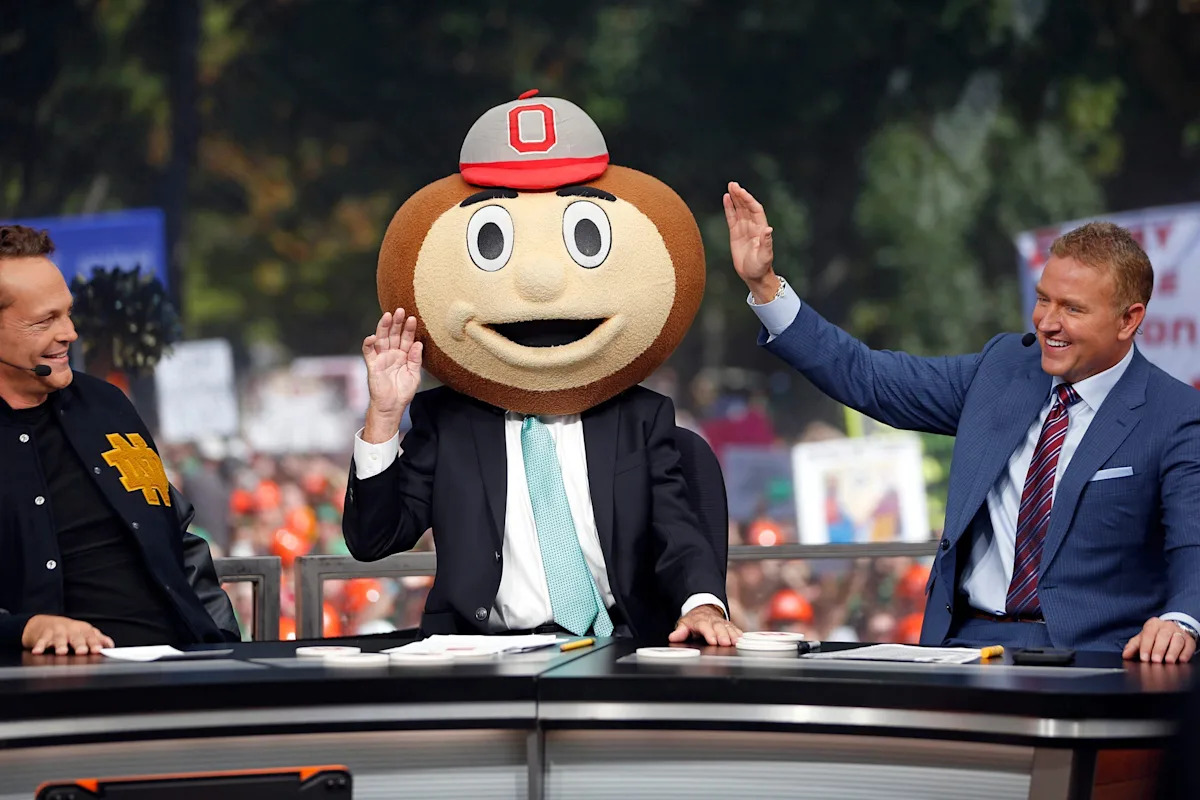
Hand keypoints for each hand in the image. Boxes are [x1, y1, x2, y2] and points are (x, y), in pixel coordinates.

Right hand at [22, 615, 113, 654]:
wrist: (44, 623)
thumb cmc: (69, 630)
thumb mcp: (84, 632)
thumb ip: (98, 638)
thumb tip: (110, 645)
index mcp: (83, 629)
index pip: (91, 636)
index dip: (95, 643)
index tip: (98, 650)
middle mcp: (71, 629)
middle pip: (76, 637)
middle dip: (79, 644)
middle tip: (82, 651)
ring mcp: (57, 631)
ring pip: (59, 638)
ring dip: (60, 645)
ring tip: (62, 652)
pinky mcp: (43, 635)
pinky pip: (41, 641)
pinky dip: (39, 646)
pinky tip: (38, 652)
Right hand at [362, 308, 422, 441]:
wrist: (392, 406)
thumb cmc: (403, 391)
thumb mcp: (414, 374)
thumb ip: (416, 359)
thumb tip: (419, 343)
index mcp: (403, 355)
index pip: (406, 338)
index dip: (409, 329)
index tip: (413, 318)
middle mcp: (392, 353)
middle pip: (393, 334)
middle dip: (396, 322)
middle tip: (400, 310)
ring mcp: (381, 358)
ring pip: (381, 339)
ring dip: (383, 327)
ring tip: (387, 316)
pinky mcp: (373, 365)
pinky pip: (368, 352)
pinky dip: (368, 344)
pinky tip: (372, 337)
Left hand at [668, 604, 741, 646]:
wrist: (703, 609)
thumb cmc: (694, 620)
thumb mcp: (684, 624)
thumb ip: (680, 632)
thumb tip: (673, 637)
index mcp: (700, 621)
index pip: (705, 627)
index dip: (709, 634)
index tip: (713, 641)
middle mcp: (712, 621)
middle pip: (718, 627)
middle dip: (722, 635)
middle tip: (725, 643)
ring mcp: (721, 622)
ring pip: (727, 627)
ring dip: (732, 635)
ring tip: (736, 641)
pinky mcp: (728, 624)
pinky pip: (734, 628)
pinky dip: (738, 633)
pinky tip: (742, 638)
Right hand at [723, 181, 778, 301]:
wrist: (754, 275)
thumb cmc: (761, 267)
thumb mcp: (765, 256)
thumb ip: (766, 242)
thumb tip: (768, 229)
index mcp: (761, 228)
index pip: (755, 209)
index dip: (749, 200)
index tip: (741, 192)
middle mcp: (753, 226)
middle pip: (746, 206)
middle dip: (740, 195)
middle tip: (733, 184)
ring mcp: (744, 229)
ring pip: (739, 209)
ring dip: (735, 198)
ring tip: (730, 186)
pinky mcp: (735, 234)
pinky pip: (731, 218)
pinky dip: (729, 208)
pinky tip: (726, 198)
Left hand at [1122, 617, 1195, 663]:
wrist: (1172, 631)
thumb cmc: (1155, 636)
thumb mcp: (1143, 638)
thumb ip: (1133, 646)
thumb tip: (1125, 655)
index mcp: (1153, 624)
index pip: (1148, 634)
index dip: (1145, 646)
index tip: (1144, 658)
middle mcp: (1167, 626)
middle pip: (1163, 636)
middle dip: (1158, 649)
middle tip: (1155, 661)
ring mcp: (1179, 632)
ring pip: (1177, 640)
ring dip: (1172, 652)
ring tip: (1168, 661)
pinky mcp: (1190, 640)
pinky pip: (1189, 646)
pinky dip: (1185, 653)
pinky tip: (1181, 660)